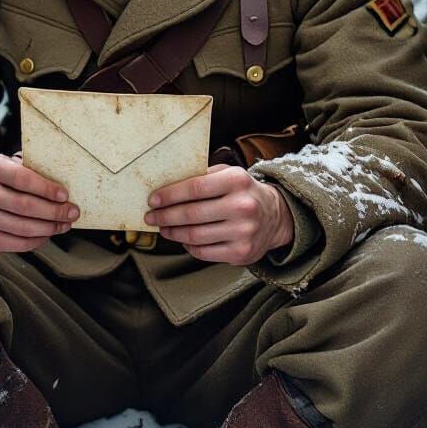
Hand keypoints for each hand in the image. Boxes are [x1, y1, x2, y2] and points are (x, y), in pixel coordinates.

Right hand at [0, 154, 76, 251]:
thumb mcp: (8, 165)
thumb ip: (30, 169)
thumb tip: (64, 178)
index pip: (23, 179)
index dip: (47, 189)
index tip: (65, 195)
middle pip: (26, 206)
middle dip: (54, 212)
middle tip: (72, 213)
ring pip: (24, 228)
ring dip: (49, 228)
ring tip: (64, 224)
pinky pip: (16, 244)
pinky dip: (37, 241)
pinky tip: (47, 235)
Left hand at [143, 164, 293, 264]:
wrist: (275, 217)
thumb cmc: (243, 193)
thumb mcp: (229, 175)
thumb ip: (202, 177)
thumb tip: (166, 187)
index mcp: (237, 181)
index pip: (194, 188)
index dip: (169, 195)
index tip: (153, 200)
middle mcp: (242, 206)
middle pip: (192, 214)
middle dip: (165, 216)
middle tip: (151, 217)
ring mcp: (243, 232)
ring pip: (195, 235)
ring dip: (173, 232)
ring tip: (163, 228)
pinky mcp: (241, 253)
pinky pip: (204, 252)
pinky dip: (188, 246)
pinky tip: (182, 239)